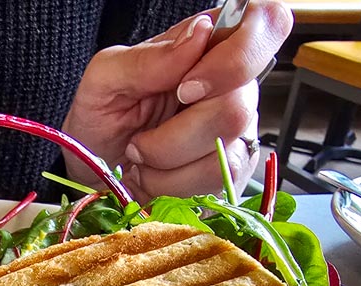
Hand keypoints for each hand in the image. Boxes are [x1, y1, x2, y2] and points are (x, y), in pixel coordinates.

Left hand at [62, 2, 291, 200]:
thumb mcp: (106, 79)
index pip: (266, 23)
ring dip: (170, 164)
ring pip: (225, 152)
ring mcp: (239, 129)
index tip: (187, 88)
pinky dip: (175, 186)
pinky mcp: (234, 169)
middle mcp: (234, 83)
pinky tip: (157, 176)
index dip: (239, 57)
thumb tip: (198, 34)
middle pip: (237, 107)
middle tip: (141, 139)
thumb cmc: (102, 117)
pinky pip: (218, 182)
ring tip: (143, 158)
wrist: (94, 171)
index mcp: (208, 44)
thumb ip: (149, 58)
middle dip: (175, 135)